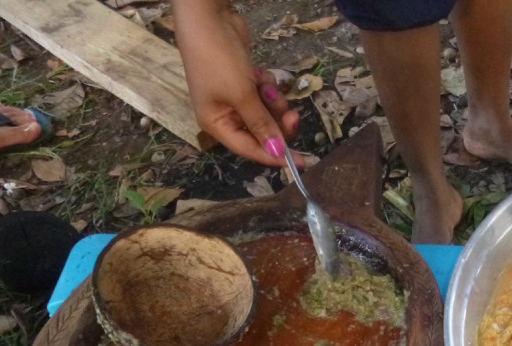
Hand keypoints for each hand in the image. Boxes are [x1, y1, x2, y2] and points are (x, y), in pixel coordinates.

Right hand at [171, 0, 300, 166]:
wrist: (208, 17)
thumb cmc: (218, 59)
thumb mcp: (242, 95)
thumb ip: (262, 125)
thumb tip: (276, 152)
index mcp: (217, 124)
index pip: (250, 150)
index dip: (275, 156)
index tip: (302, 161)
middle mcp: (225, 115)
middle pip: (262, 132)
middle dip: (278, 122)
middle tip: (293, 114)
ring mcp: (235, 98)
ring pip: (267, 112)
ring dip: (273, 100)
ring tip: (266, 85)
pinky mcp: (244, 82)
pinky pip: (265, 94)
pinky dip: (267, 85)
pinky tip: (259, 72)